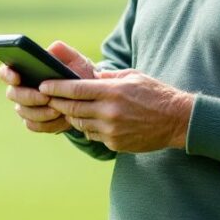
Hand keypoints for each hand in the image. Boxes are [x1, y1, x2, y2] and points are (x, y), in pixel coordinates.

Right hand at [0, 41, 96, 133]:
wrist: (89, 98)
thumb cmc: (79, 75)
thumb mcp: (77, 60)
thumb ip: (65, 52)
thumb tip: (51, 50)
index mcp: (24, 69)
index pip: (5, 70)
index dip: (7, 74)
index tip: (17, 77)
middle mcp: (20, 88)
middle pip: (13, 94)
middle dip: (29, 96)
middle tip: (46, 97)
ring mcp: (25, 106)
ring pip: (23, 112)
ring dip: (40, 112)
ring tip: (58, 110)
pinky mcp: (34, 121)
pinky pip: (33, 125)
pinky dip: (47, 123)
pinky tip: (60, 119)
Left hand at [39, 69, 194, 152]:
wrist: (177, 120)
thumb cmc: (154, 94)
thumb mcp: (132, 76)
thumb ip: (107, 77)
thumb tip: (87, 76)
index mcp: (112, 91)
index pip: (75, 89)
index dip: (55, 87)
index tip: (42, 85)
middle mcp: (109, 111)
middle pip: (72, 108)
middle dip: (57, 103)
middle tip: (47, 98)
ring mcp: (112, 129)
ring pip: (80, 124)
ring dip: (72, 116)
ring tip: (68, 109)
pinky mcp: (115, 143)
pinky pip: (93, 135)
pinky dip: (89, 128)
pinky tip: (91, 121)